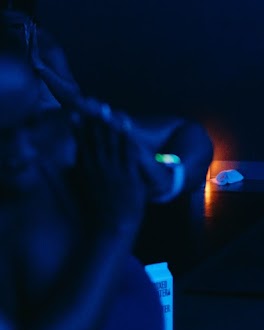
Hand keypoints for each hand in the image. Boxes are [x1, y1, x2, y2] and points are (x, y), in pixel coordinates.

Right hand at [72, 102, 147, 230]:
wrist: (114, 226)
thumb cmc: (100, 209)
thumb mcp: (84, 189)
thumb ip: (78, 174)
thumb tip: (69, 164)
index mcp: (87, 170)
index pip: (82, 145)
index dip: (79, 128)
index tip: (74, 113)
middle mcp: (98, 168)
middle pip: (96, 140)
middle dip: (94, 121)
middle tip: (92, 103)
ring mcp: (113, 170)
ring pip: (111, 143)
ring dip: (109, 124)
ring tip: (107, 109)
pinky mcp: (128, 175)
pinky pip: (127, 151)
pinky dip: (126, 137)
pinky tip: (126, 125)